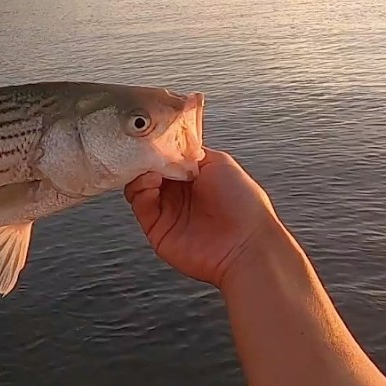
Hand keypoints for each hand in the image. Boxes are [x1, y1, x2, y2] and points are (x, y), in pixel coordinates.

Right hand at [125, 147, 281, 290]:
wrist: (245, 246)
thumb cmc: (244, 207)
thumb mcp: (221, 163)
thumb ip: (191, 152)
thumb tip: (169, 146)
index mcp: (196, 175)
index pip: (167, 156)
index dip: (159, 147)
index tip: (154, 139)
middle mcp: (181, 192)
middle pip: (150, 169)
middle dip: (146, 158)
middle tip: (147, 153)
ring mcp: (168, 210)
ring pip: (140, 186)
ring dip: (141, 173)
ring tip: (152, 170)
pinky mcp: (157, 228)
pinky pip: (139, 205)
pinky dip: (140, 190)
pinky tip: (151, 183)